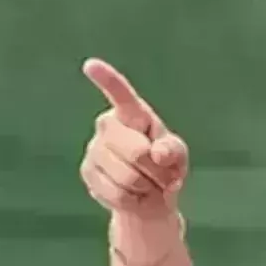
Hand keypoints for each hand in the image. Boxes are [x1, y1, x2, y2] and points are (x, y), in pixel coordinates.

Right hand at [79, 58, 189, 221]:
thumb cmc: (164, 167)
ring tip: (147, 184)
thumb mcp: (178, 157)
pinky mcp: (87, 172)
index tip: (91, 65)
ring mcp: (94, 148)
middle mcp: (108, 125)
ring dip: (145, 187)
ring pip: (127, 176)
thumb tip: (157, 154)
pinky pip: (116, 193)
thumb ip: (173, 150)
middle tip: (162, 175)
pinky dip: (132, 200)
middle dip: (156, 170)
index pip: (121, 95)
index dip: (107, 80)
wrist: (148, 197)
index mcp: (132, 114)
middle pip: (136, 151)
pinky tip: (132, 194)